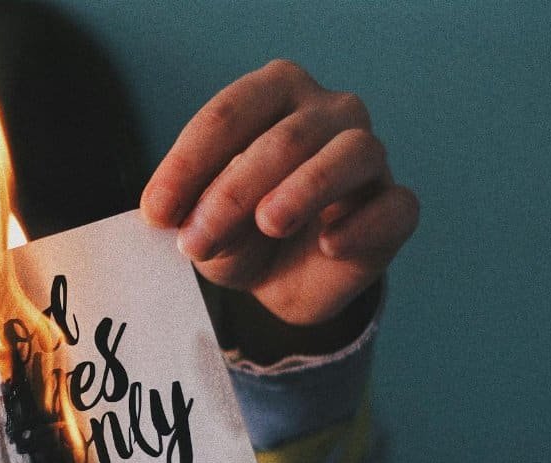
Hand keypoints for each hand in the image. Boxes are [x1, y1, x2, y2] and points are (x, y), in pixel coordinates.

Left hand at [141, 59, 417, 328]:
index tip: (156, 214)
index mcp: (272, 94)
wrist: (282, 280)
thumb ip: (198, 216)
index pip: (229, 114)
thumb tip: (195, 219)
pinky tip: (331, 245)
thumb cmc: (238, 231)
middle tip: (196, 242)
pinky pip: (393, 205)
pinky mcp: (394, 206)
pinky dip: (363, 224)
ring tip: (270, 222)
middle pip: (286, 137)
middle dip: (233, 192)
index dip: (188, 164)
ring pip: (350, 152)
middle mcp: (327, 111)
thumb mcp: (204, 227)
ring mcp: (368, 156)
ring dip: (306, 188)